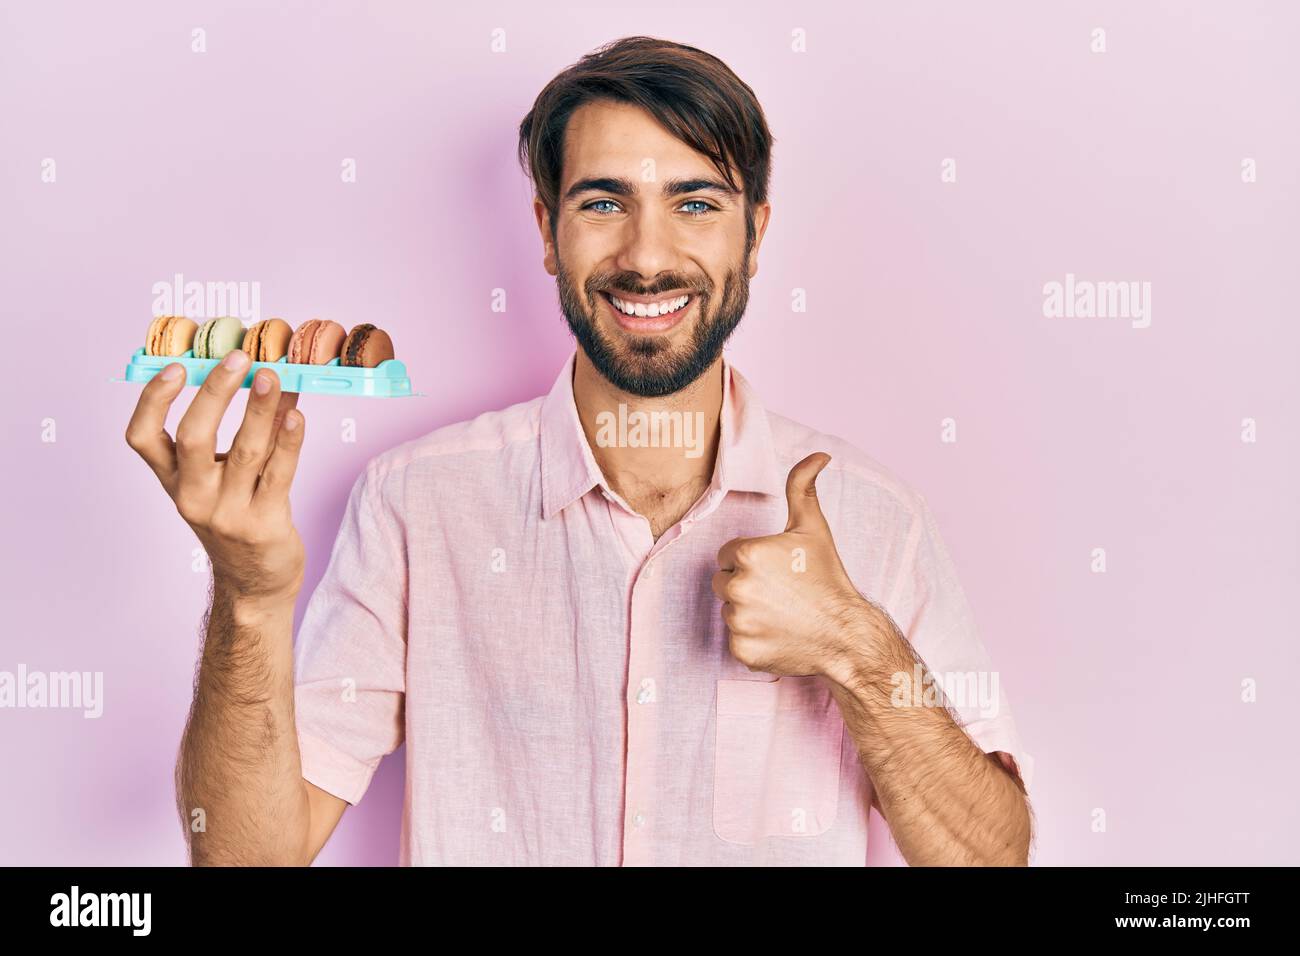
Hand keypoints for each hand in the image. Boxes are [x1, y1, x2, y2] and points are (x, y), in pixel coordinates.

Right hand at [125, 350, 306, 606]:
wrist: (255, 581)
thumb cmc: (237, 516)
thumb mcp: (220, 478)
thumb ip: (238, 432)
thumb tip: (266, 373)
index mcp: (173, 480)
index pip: (142, 437)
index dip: (153, 400)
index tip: (175, 367)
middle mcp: (193, 495)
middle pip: (193, 437)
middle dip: (215, 392)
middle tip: (239, 359)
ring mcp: (227, 512)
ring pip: (244, 451)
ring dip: (260, 409)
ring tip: (275, 376)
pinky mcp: (264, 524)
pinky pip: (279, 474)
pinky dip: (289, 441)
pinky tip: (297, 415)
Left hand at [712, 452, 873, 676]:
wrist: (846, 635)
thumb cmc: (828, 579)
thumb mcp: (814, 528)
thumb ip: (803, 487)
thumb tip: (819, 455)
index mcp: (747, 553)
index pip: (727, 554)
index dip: (752, 560)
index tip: (777, 570)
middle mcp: (737, 587)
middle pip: (723, 581)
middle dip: (746, 584)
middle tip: (780, 592)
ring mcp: (738, 622)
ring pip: (729, 610)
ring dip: (749, 611)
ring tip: (781, 613)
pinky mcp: (741, 651)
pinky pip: (736, 639)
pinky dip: (753, 639)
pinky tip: (779, 634)